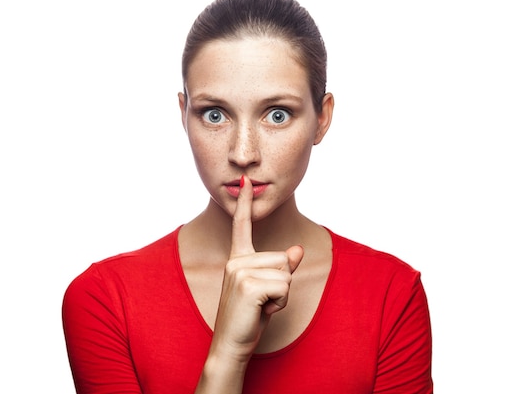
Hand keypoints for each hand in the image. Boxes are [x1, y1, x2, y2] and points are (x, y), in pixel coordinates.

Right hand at [211, 175, 303, 359]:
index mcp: (237, 259)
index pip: (241, 226)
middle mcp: (236, 261)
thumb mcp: (267, 290)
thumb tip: (297, 250)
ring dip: (282, 294)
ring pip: (286, 273)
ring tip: (261, 306)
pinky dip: (280, 303)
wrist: (230, 345)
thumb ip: (282, 269)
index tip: (246, 181)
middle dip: (282, 283)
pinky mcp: (249, 285)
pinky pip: (284, 287)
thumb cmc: (248, 318)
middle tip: (262, 301)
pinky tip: (262, 311)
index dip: (245, 204)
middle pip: (283, 258)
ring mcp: (240, 272)